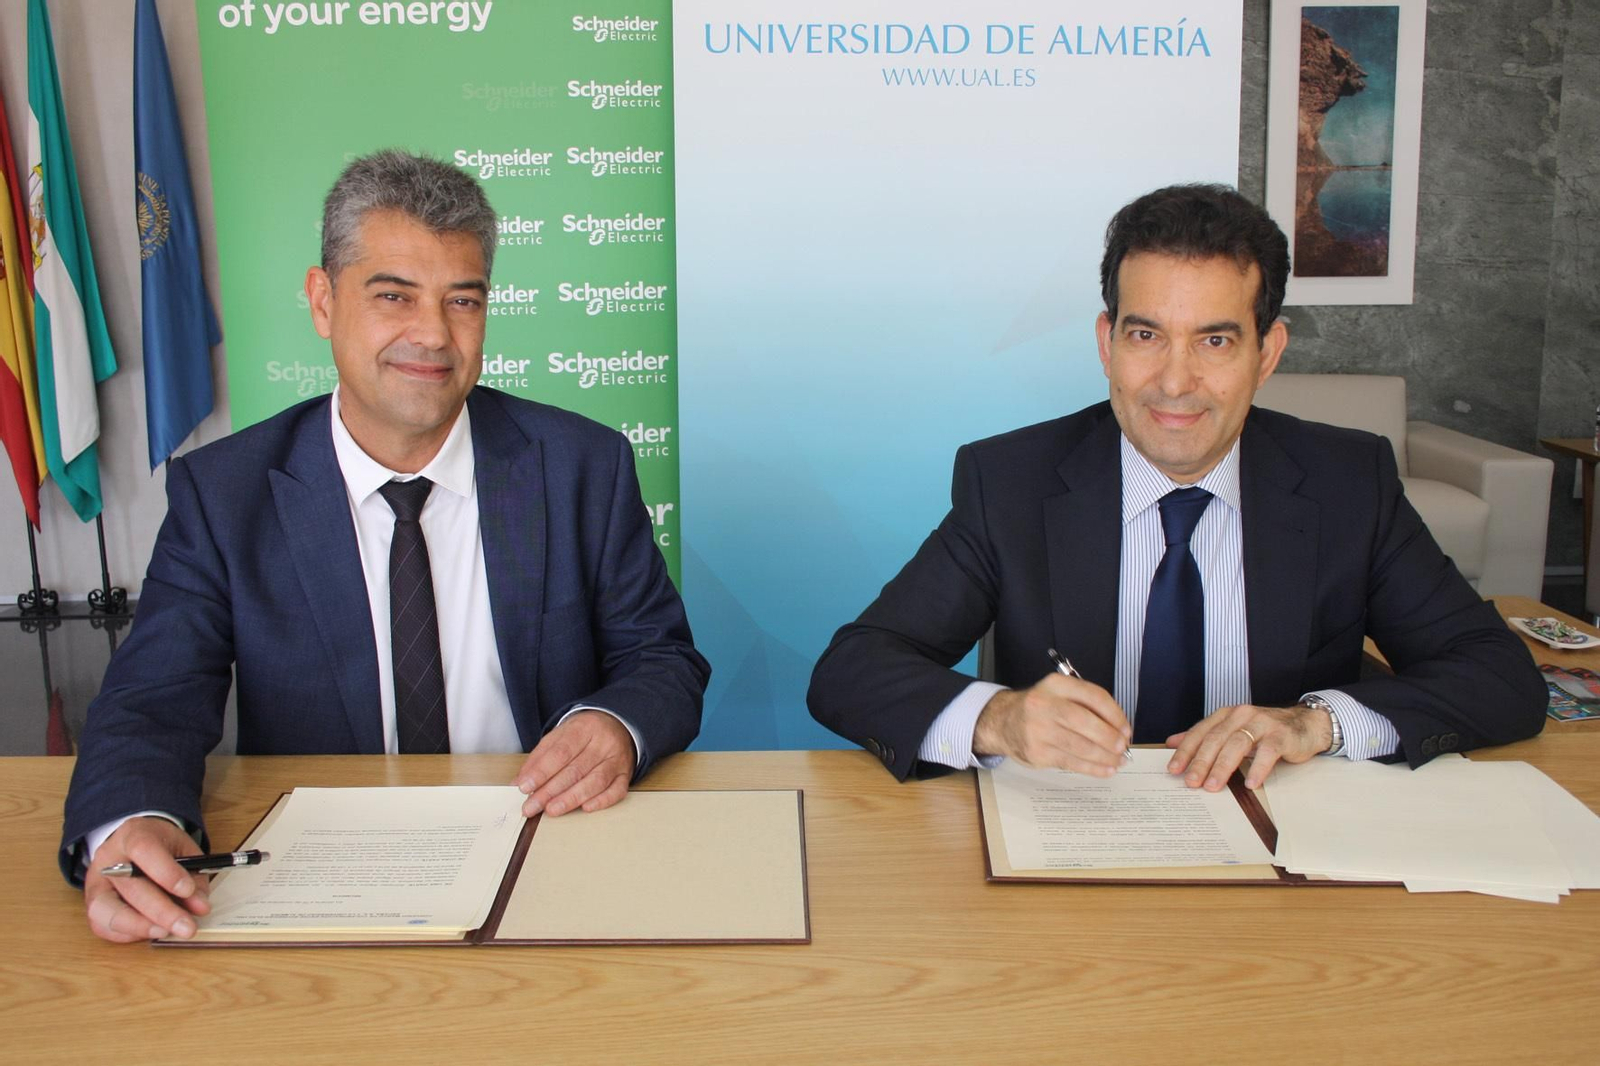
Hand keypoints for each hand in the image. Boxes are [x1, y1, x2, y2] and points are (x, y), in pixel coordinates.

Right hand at [83, 817, 209, 942]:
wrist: (133, 845)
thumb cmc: (161, 847)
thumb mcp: (184, 850)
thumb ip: (195, 876)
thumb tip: (200, 907)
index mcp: (133, 834)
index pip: (143, 850)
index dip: (166, 872)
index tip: (188, 891)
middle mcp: (108, 858)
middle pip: (130, 887)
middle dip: (162, 912)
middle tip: (187, 927)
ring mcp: (95, 883)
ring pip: (107, 911)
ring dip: (141, 927)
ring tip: (168, 932)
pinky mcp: (90, 905)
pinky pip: (103, 927)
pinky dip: (130, 934)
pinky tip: (152, 931)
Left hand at [515, 710, 636, 817]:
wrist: (617, 725)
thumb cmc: (584, 734)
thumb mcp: (559, 735)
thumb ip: (539, 757)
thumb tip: (519, 782)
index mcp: (584, 728)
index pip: (561, 752)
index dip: (542, 771)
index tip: (525, 787)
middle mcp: (603, 743)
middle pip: (576, 769)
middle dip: (550, 791)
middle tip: (532, 806)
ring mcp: (616, 759)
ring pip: (596, 781)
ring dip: (572, 798)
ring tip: (552, 810)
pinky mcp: (625, 774)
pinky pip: (617, 790)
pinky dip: (601, 801)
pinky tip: (585, 808)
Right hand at [972, 673, 1131, 775]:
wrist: (1003, 722)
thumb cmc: (1040, 709)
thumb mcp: (1059, 694)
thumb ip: (1086, 705)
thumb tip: (1119, 729)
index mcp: (1056, 685)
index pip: (1093, 696)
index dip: (1115, 714)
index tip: (1126, 728)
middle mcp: (1044, 704)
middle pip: (1085, 722)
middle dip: (1109, 737)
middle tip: (1122, 746)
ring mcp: (1038, 730)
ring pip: (1079, 746)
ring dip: (1104, 756)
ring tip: (1118, 761)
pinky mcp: (1037, 752)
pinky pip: (1070, 763)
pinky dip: (1092, 768)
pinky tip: (1105, 769)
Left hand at [1166, 703, 1333, 790]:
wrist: (1304, 724)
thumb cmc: (1264, 731)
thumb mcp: (1232, 730)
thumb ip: (1204, 736)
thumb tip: (1172, 742)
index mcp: (1226, 715)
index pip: (1200, 732)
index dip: (1185, 751)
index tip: (1174, 769)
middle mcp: (1241, 715)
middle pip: (1216, 739)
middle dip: (1201, 762)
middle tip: (1191, 782)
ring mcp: (1262, 724)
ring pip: (1237, 744)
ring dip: (1223, 767)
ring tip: (1213, 786)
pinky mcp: (1281, 735)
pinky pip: (1267, 752)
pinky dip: (1257, 768)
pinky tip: (1250, 784)